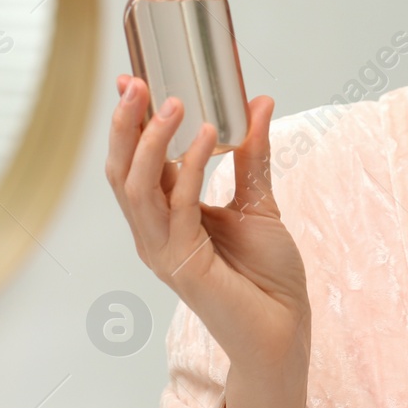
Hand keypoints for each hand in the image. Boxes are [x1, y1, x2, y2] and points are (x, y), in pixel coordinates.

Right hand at [106, 75, 310, 374]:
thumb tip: (258, 103)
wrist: (285, 329)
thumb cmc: (267, 276)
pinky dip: (189, 169)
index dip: (129, 122)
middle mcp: (154, 233)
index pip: (134, 162)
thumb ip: (251, 154)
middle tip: (136, 82)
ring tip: (171, 103)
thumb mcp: (258, 201)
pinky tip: (208, 136)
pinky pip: (178, 208)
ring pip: (137, 188)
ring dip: (150, 142)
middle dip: (124, 125)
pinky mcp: (185, 264)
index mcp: (165, 217)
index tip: (131, 78)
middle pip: (121, 172)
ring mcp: (164, 251)